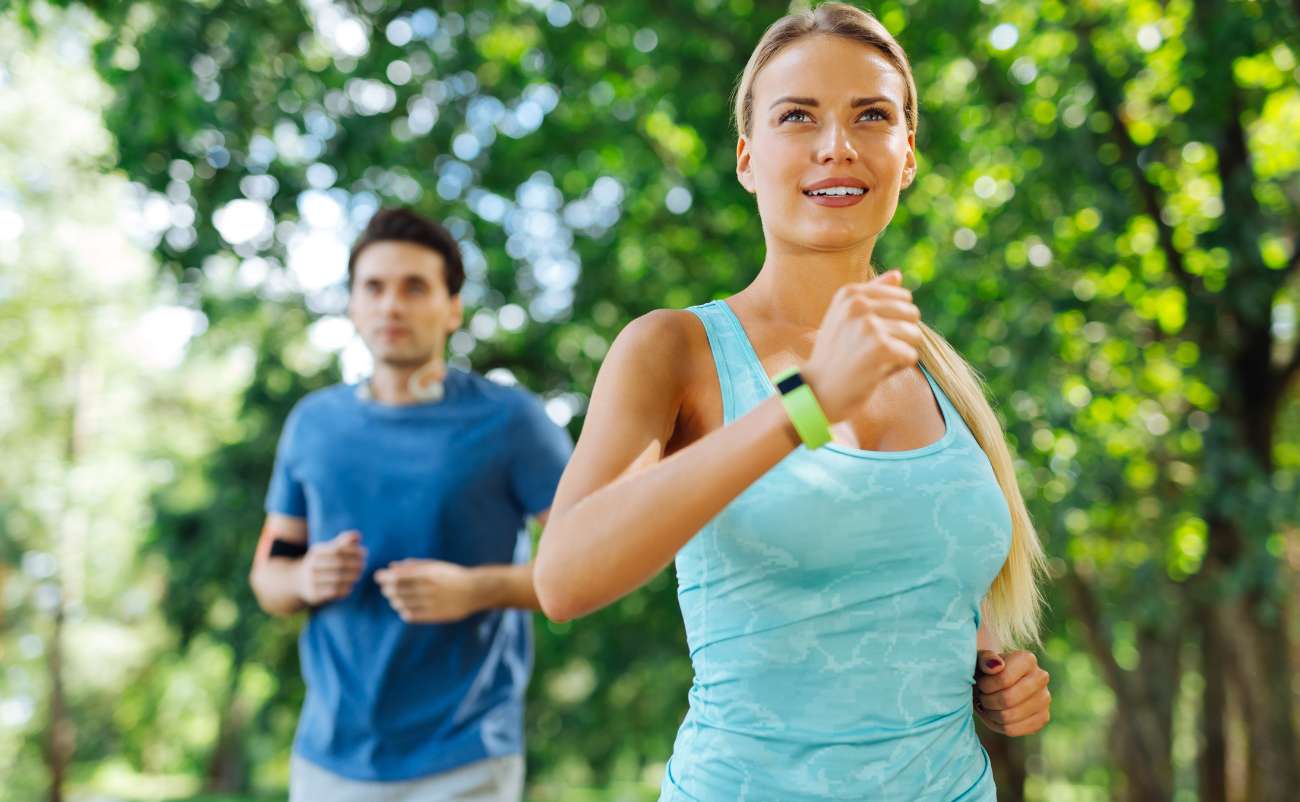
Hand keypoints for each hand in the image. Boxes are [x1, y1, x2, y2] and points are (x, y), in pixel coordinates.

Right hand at [297, 530, 365, 605]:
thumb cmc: (321, 562)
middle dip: (355, 564)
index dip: (354, 551)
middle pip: (339, 564)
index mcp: (316, 552)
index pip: (338, 549)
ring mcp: (311, 580)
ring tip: (359, 575)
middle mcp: (311, 565)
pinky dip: (345, 588)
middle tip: (364, 565)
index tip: (364, 553)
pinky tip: (350, 586)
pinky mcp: (313, 594)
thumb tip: (358, 536)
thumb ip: (343, 542)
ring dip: (352, 576)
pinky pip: (333, 592)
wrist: (299, 582)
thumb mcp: (329, 550)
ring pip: (337, 578)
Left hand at [375, 559, 482, 622]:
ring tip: (394, 598)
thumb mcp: (434, 565)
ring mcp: (431, 603)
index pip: (398, 576)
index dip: (384, 577)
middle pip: (398, 591)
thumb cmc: (451, 575)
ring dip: (394, 600)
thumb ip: (414, 565)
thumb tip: (392, 566)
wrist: (474, 590)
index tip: (378, 576)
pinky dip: (404, 612)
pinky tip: (404, 608)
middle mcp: (428, 589)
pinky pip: (412, 615)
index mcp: (428, 574)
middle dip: (387, 589)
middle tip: (385, 587)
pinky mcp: (434, 615)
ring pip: (402, 604)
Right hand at [802, 270, 923, 422]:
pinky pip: (911, 355)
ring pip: (914, 334)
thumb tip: (898, 274)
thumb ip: (873, 294)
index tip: (870, 335)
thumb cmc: (835, 355)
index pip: (902, 296)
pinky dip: (899, 367)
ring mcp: (869, 325)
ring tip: (875, 361)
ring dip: (901, 352)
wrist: (818, 391)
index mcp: (850, 293)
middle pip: (911, 313)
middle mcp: (858, 304)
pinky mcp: (880, 347)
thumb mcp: (845, 318)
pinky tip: (878, 371)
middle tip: (875, 351)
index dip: (894, 320)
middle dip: (901, 335)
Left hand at [974, 649, 1051, 735]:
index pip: (1004, 680)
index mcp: (1027, 659)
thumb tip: (997, 665)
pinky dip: (997, 725)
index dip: (986, 686)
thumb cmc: (985, 670)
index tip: (980, 684)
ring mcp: (1045, 699)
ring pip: (1009, 716)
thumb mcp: (979, 660)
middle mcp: (1041, 677)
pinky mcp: (1043, 718)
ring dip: (991, 713)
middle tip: (982, 697)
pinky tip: (994, 716)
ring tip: (986, 705)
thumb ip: (984, 659)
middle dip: (987, 701)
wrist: (995, 684)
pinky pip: (1013, 730)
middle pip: (1008, 700)